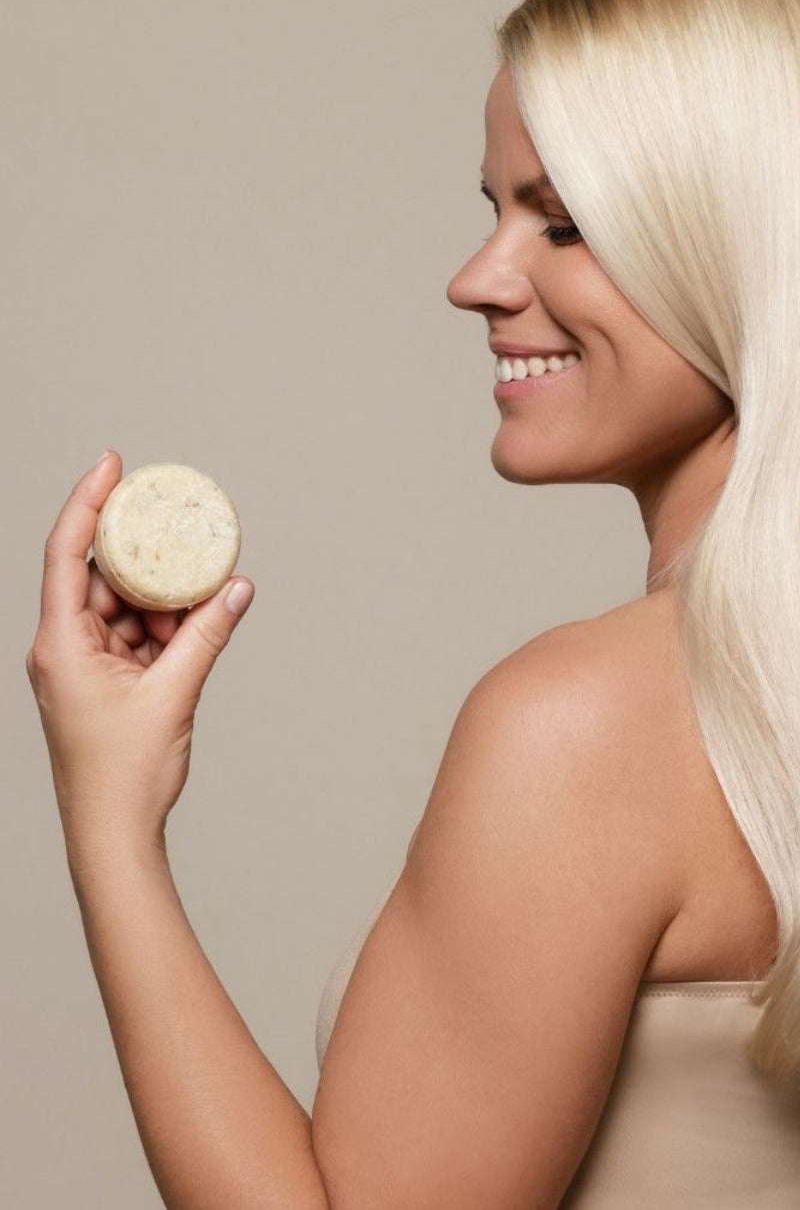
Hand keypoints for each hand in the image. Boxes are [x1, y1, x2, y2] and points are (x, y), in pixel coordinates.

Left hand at [25, 450, 254, 857]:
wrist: (113, 835)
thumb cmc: (123, 775)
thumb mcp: (174, 693)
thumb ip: (208, 634)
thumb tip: (238, 587)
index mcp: (60, 644)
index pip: (67, 553)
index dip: (88, 502)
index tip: (112, 464)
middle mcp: (64, 648)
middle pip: (102, 578)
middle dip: (147, 560)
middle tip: (182, 529)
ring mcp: (85, 665)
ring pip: (125, 608)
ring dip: (165, 601)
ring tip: (204, 591)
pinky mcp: (106, 682)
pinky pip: (137, 636)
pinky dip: (167, 628)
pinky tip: (199, 620)